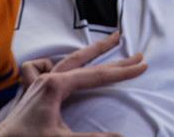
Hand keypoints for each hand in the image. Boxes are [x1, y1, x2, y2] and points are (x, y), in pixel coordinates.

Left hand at [0, 32, 146, 136]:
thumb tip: (121, 136)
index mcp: (56, 86)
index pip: (97, 76)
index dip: (122, 72)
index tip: (142, 66)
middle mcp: (47, 78)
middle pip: (84, 60)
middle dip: (109, 52)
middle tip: (131, 45)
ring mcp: (37, 82)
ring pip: (66, 60)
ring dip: (86, 53)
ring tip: (102, 45)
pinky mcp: (30, 90)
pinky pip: (39, 68)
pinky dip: (49, 64)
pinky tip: (53, 68)